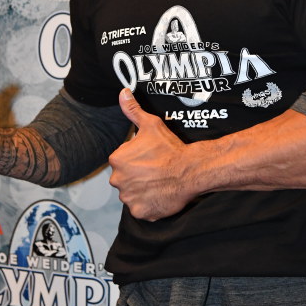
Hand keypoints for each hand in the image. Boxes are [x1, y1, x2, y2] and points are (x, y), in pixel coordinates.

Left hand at [108, 89, 199, 220]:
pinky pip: (141, 208)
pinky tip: (160, 194)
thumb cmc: (170, 148)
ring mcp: (128, 198)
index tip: (150, 158)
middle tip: (155, 170)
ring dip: (142, 190)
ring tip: (158, 182)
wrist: (189, 171)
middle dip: (137, 176)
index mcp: (116, 159)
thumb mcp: (150, 125)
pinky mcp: (140, 212)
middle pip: (125, 178)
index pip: (122, 160)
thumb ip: (133, 110)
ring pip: (132, 194)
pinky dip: (149, 204)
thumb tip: (122, 92)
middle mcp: (117, 180)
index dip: (137, 159)